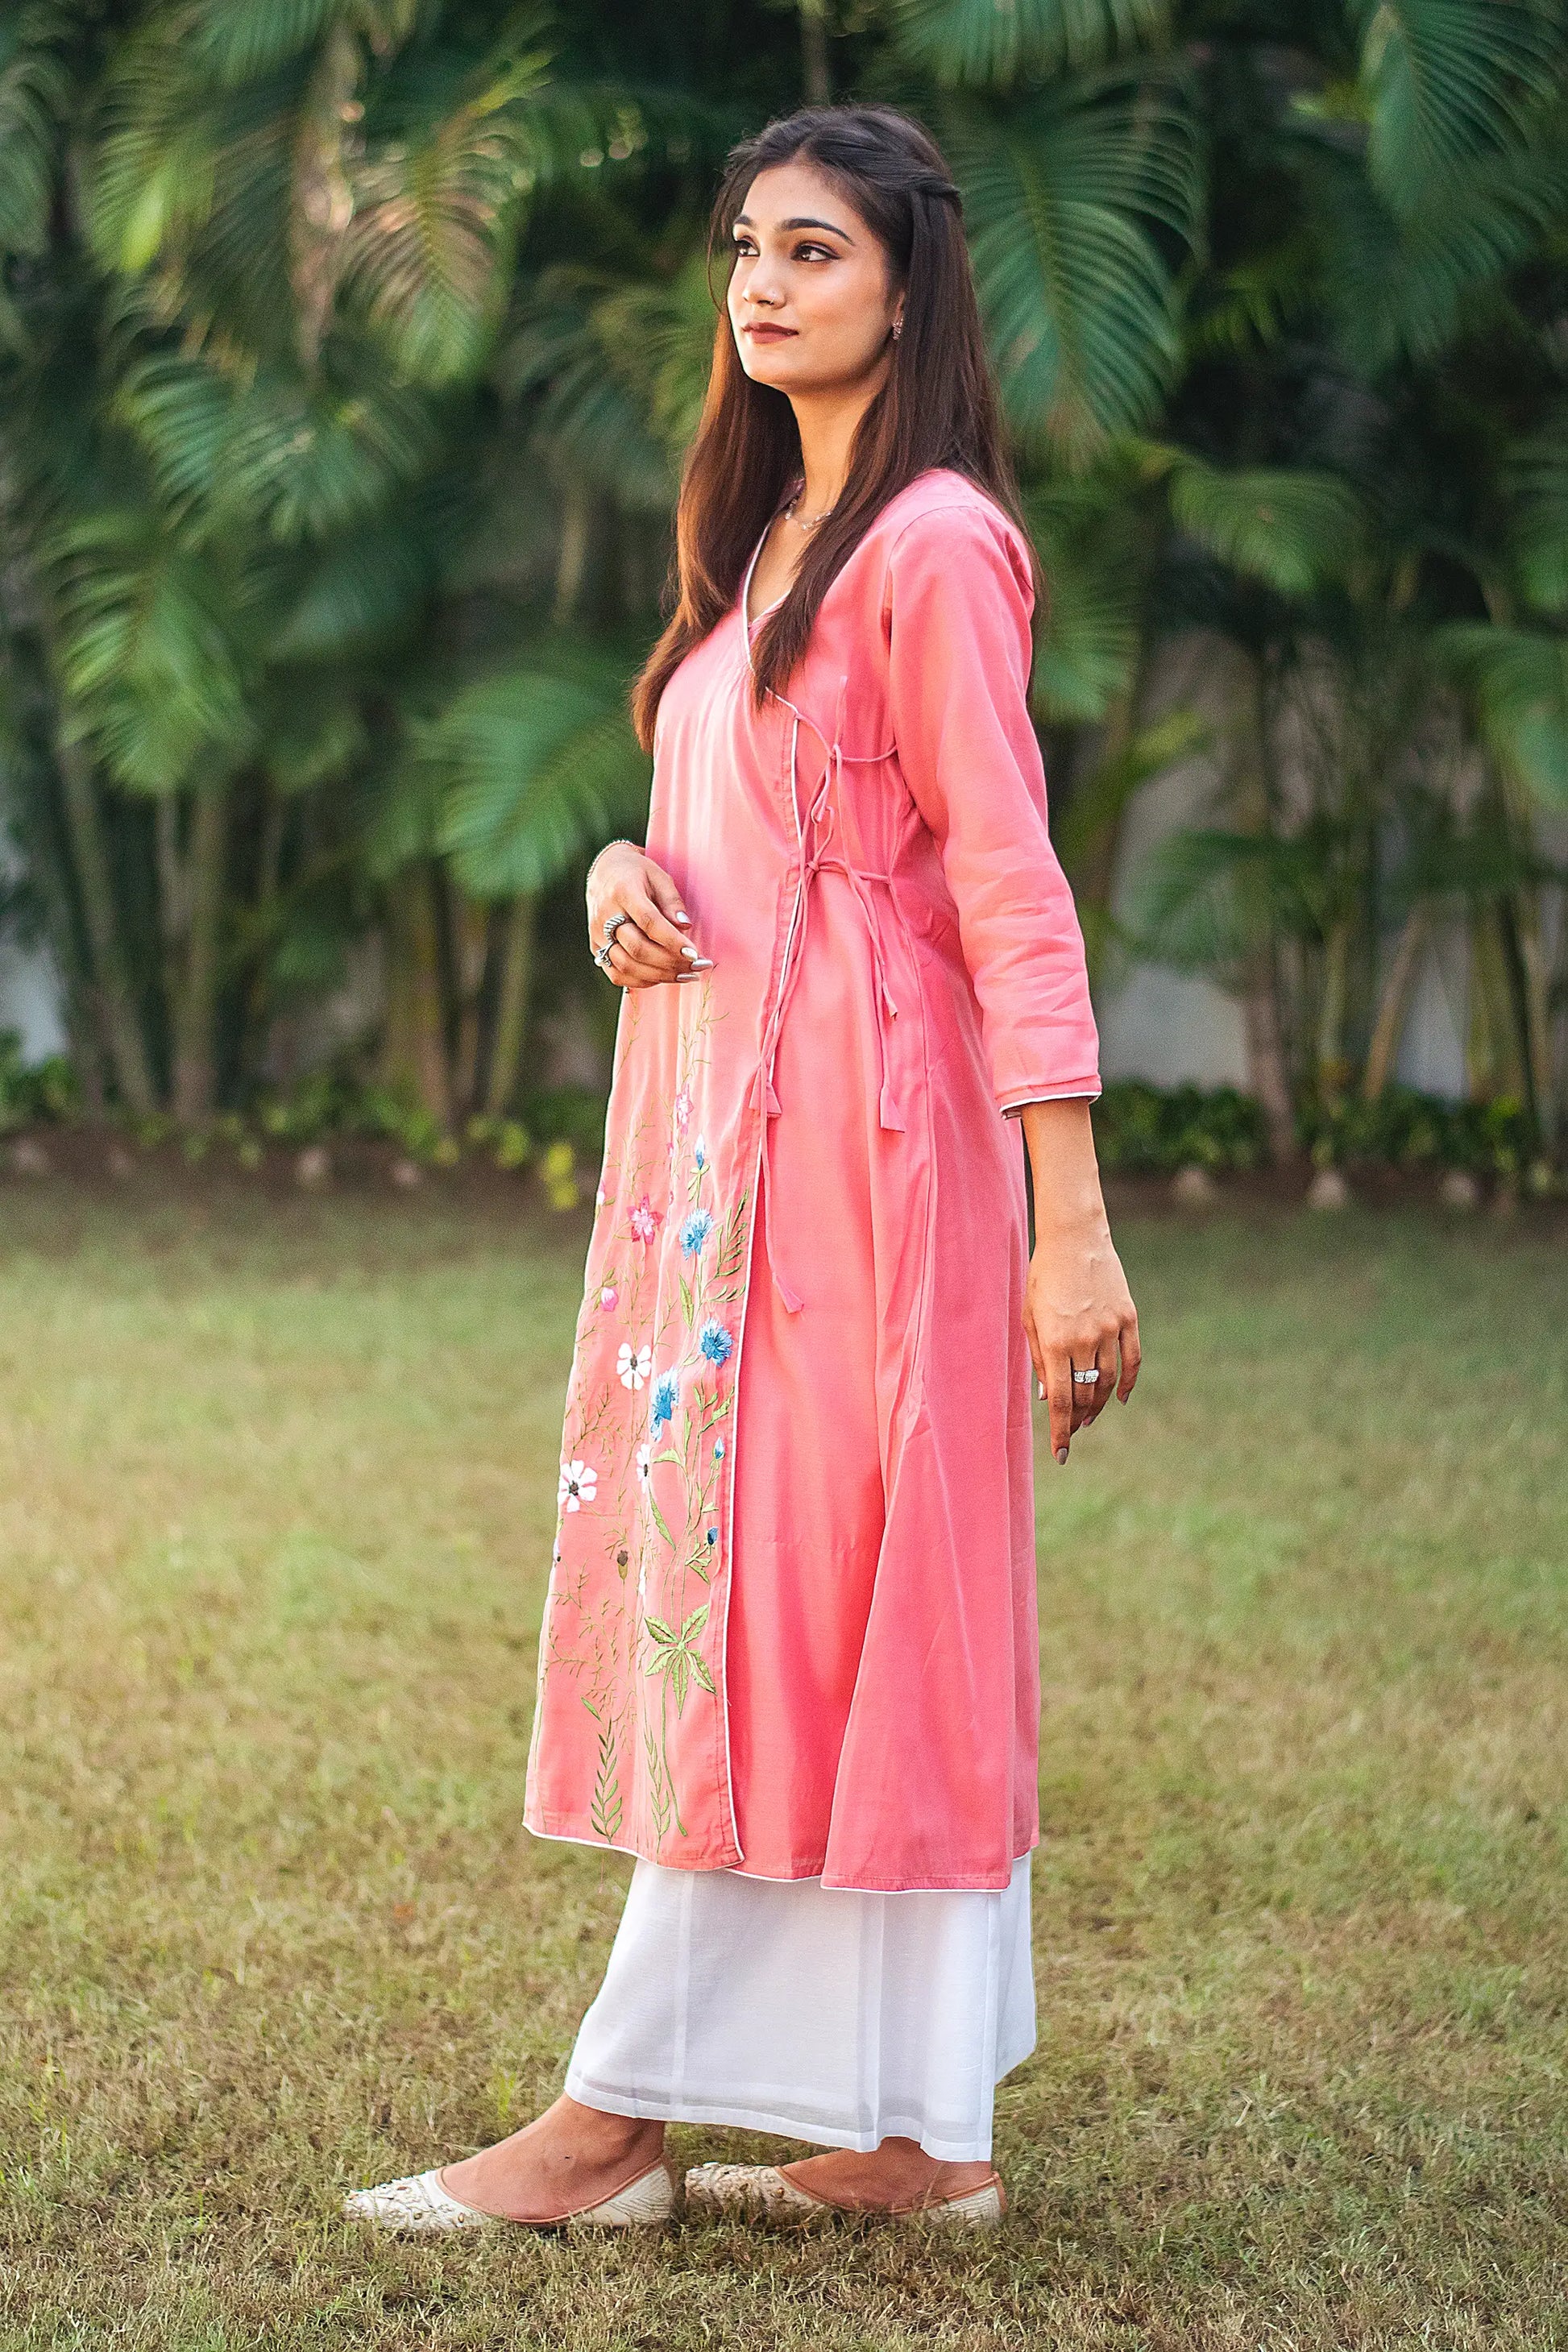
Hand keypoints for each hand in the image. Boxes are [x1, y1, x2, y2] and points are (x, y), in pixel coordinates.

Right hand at [586, 843, 712, 988]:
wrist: (605, 873)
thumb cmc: (637, 874)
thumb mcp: (659, 876)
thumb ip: (672, 900)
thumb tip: (685, 925)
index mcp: (623, 892)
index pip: (649, 922)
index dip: (672, 941)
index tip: (694, 954)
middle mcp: (605, 915)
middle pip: (637, 948)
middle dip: (670, 963)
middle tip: (695, 968)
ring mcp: (597, 934)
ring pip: (626, 966)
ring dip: (659, 976)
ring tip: (684, 976)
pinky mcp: (595, 948)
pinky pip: (616, 974)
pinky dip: (641, 981)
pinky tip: (662, 977)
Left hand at [1024, 1216, 1139, 1466]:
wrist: (1074, 1239)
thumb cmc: (1043, 1278)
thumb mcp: (1030, 1317)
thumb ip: (1038, 1358)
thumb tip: (1047, 1396)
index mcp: (1055, 1342)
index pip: (1060, 1400)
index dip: (1061, 1431)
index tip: (1062, 1454)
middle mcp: (1085, 1339)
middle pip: (1085, 1394)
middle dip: (1078, 1417)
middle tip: (1074, 1428)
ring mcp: (1110, 1329)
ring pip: (1109, 1381)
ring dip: (1099, 1404)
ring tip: (1090, 1415)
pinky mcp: (1129, 1318)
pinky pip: (1132, 1360)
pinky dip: (1127, 1382)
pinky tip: (1120, 1397)